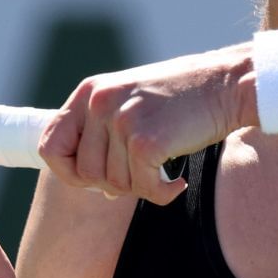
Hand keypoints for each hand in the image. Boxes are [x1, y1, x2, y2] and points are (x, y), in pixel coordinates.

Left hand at [37, 43, 255, 203]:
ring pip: (115, 184)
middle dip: (113, 183)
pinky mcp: (146, 141)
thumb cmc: (183, 99)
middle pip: (85, 172)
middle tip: (143, 172)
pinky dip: (162, 193)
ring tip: (163, 167)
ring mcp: (122, 121)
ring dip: (142, 186)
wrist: (226, 84)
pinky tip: (177, 181)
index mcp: (90, 92)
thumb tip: (101, 190)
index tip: (91, 179)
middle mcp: (100, 103)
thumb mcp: (131, 103)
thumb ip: (107, 138)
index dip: (67, 170)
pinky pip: (143, 189)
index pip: (51, 144)